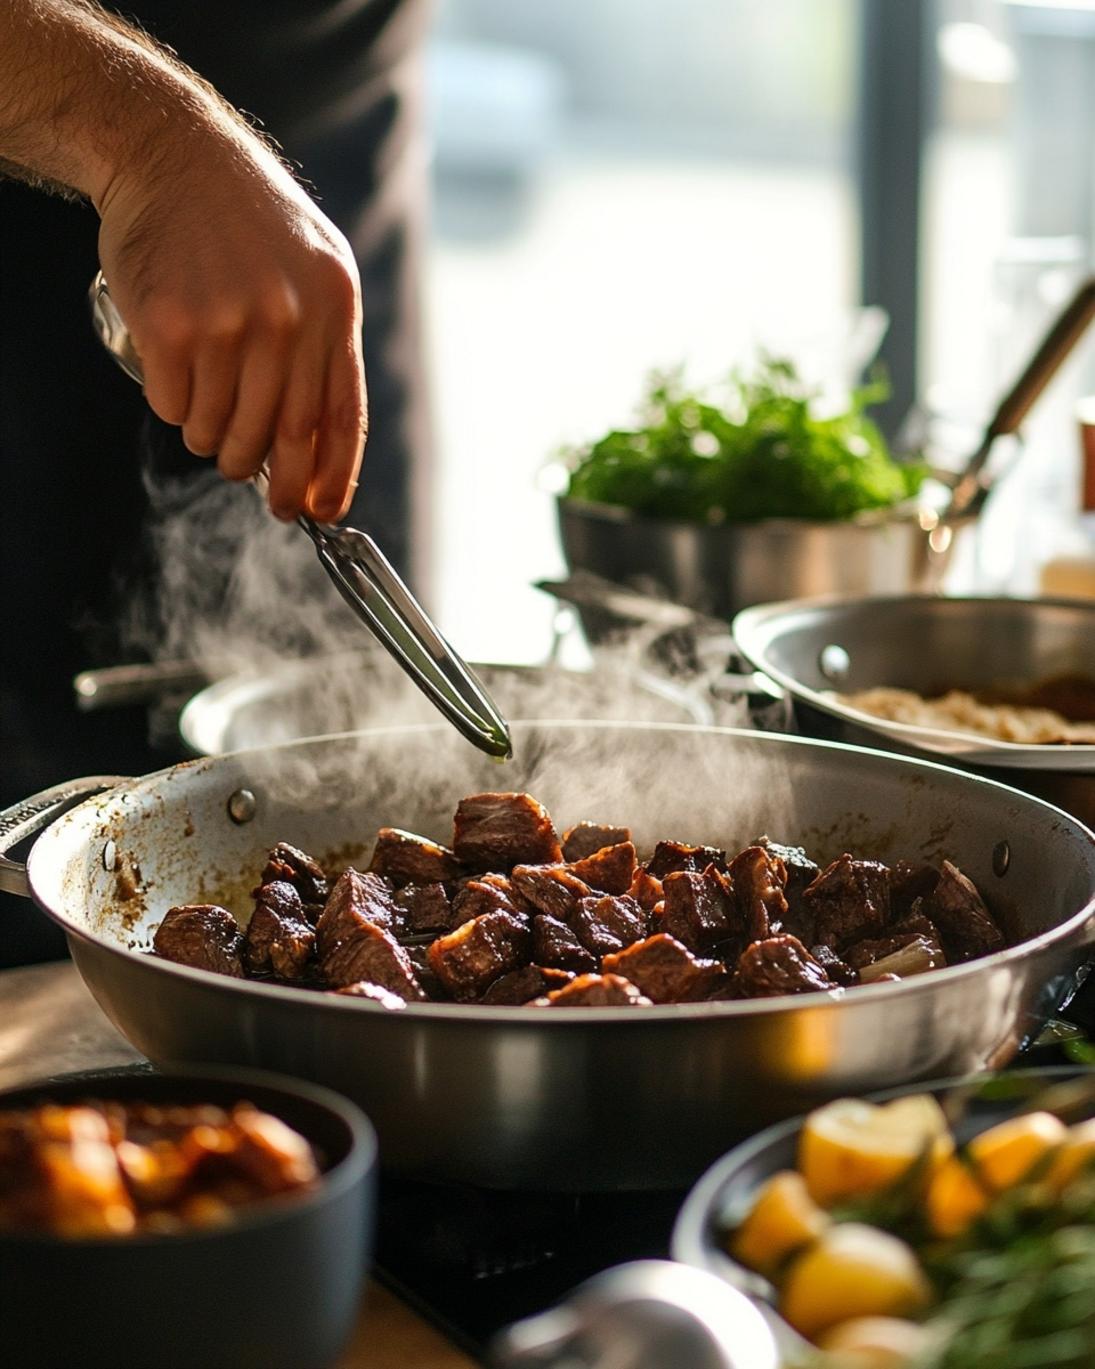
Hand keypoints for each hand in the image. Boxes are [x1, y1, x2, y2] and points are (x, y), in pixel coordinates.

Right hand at [97, 128, 366, 522]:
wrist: (175, 153)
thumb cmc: (249, 220)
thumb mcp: (317, 266)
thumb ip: (327, 343)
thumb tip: (322, 445)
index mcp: (334, 308)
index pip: (341, 417)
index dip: (333, 477)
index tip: (320, 513)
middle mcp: (287, 319)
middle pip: (282, 437)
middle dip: (271, 478)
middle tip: (259, 487)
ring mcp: (228, 322)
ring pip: (223, 429)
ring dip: (216, 445)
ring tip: (210, 424)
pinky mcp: (171, 324)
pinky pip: (176, 407)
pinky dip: (177, 413)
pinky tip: (178, 387)